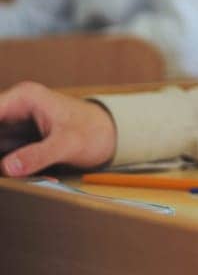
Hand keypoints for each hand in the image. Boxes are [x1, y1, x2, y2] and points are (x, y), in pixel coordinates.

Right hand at [0, 81, 117, 175]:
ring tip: (10, 173)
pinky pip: (0, 155)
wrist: (111, 137)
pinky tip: (16, 176)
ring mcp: (11, 127)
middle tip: (4, 169)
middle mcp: (12, 109)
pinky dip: (5, 167)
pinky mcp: (14, 143)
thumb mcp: (70, 143)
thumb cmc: (95, 132)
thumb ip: (40, 154)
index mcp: (24, 98)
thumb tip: (8, 167)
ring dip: (2, 162)